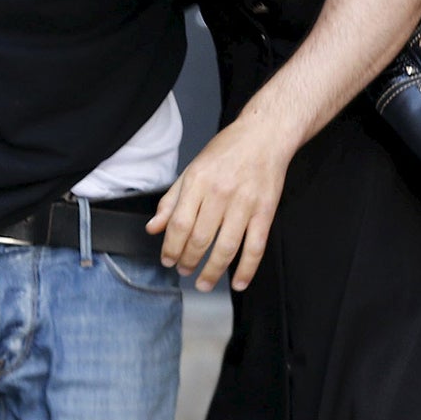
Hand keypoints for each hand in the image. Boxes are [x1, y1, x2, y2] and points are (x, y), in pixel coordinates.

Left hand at [147, 106, 301, 290]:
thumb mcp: (191, 169)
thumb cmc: (226, 151)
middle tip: (183, 270)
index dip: (170, 246)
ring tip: (204, 282)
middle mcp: (219, 194)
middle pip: (200, 238)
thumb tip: (153, 227)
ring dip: (213, 270)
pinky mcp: (266, 212)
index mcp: (197, 181)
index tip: (167, 260)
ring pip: (226, 247)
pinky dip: (247, 269)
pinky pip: (256, 247)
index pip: (178, 223)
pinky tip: (238, 283)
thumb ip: (171, 200)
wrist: (264, 136)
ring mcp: (245, 204)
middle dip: (188, 260)